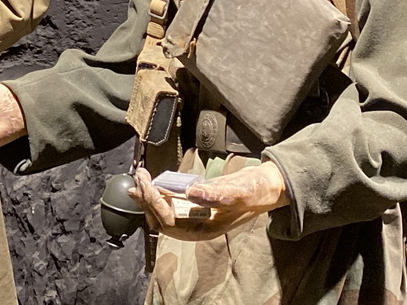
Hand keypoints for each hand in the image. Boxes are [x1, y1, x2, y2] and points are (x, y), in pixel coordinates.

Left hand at [128, 162, 288, 241]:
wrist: (267, 187)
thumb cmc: (256, 191)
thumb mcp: (240, 191)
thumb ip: (218, 194)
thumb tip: (191, 193)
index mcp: (206, 230)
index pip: (171, 223)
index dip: (156, 205)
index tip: (147, 185)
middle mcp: (197, 226)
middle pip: (162, 221)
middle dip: (147, 201)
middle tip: (139, 177)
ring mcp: (195, 217)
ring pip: (163, 214)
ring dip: (148, 198)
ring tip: (139, 178)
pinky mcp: (195, 205)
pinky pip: (171, 204)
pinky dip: (158, 194)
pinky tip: (151, 182)